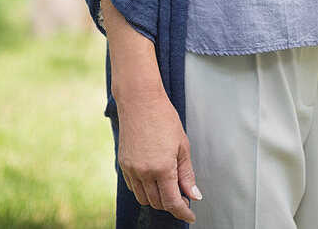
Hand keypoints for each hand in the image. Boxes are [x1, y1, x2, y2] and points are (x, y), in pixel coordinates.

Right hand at [116, 88, 200, 222]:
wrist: (140, 101)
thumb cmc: (164, 118)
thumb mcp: (182, 145)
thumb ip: (187, 174)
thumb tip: (194, 195)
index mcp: (162, 168)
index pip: (172, 202)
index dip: (182, 212)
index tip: (190, 216)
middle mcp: (144, 173)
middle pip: (158, 203)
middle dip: (171, 204)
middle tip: (183, 196)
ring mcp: (131, 170)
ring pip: (144, 198)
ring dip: (157, 199)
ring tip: (169, 187)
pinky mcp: (123, 165)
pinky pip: (133, 187)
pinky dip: (144, 190)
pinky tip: (153, 180)